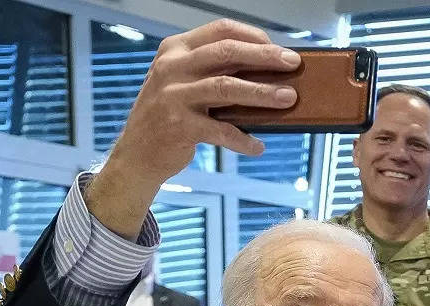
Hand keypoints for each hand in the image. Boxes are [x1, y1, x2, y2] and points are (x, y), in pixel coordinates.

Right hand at [88, 19, 300, 236]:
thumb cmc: (171, 115)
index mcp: (176, 49)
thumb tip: (269, 72)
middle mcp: (172, 67)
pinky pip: (221, 130)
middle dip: (265, 56)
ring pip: (226, 87)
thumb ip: (216, 73)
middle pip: (227, 52)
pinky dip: (243, 139)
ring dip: (262, 93)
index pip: (220, 30)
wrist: (137, 152)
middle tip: (293, 64)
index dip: (253, 36)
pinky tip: (258, 146)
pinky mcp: (178, 125)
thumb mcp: (186, 83)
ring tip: (289, 98)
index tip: (278, 47)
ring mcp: (173, 95)